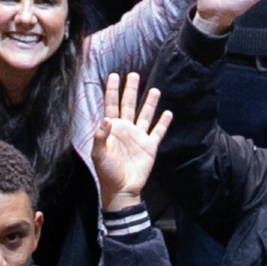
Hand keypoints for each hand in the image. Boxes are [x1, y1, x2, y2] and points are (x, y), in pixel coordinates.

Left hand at [87, 71, 169, 213]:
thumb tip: (106, 119)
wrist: (122, 190)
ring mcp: (139, 137)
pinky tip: (168, 113)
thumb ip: (100, 137)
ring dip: (149, 103)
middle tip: (133, 75)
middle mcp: (126, 129)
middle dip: (130, 90)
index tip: (113, 75)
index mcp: (112, 129)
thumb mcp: (98, 155)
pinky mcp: (150, 147)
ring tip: (155, 90)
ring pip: (145, 115)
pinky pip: (158, 132)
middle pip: (129, 105)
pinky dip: (163, 123)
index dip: (112, 91)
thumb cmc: (107, 173)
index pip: (111, 105)